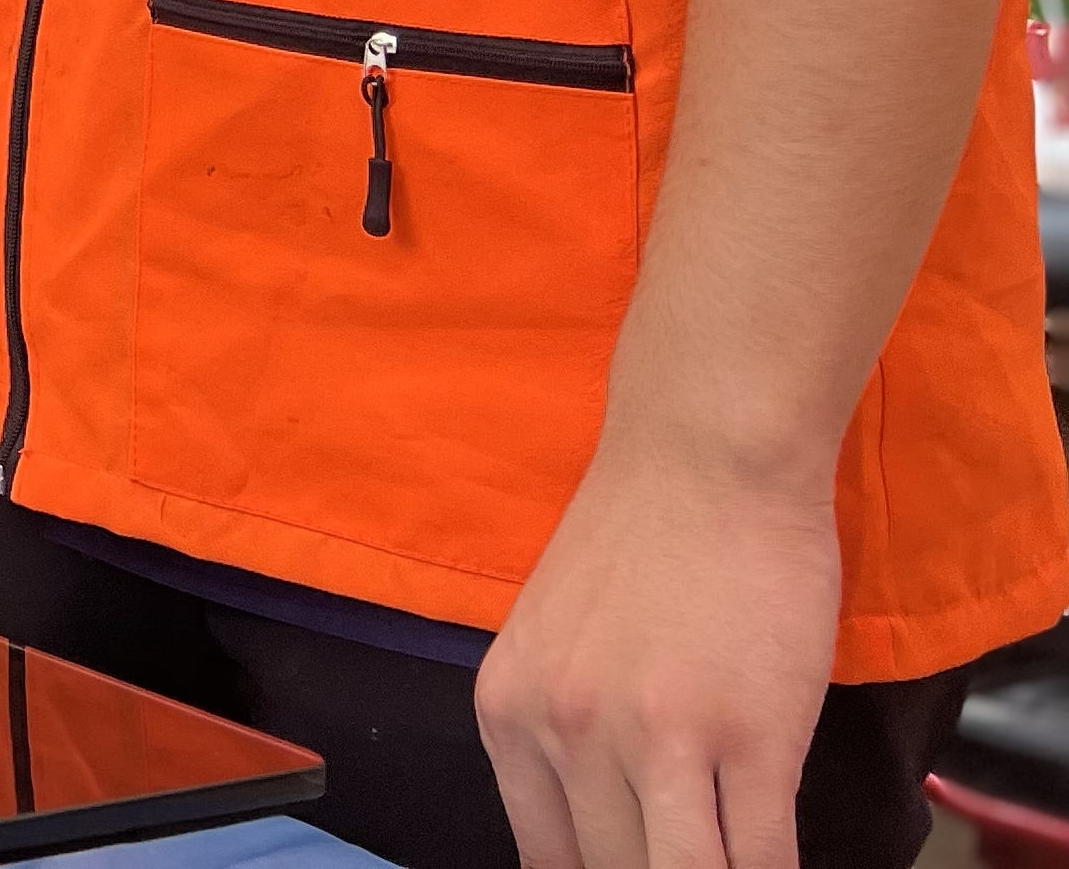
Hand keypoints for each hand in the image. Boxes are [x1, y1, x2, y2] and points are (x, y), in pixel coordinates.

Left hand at [474, 440, 837, 868]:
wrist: (706, 458)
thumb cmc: (644, 542)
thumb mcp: (557, 646)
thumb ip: (563, 739)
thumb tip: (595, 836)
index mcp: (509, 712)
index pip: (548, 861)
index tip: (639, 866)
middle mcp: (566, 732)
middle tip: (688, 860)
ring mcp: (655, 738)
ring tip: (734, 863)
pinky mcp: (748, 738)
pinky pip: (760, 859)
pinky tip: (776, 862)